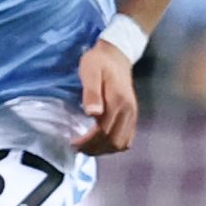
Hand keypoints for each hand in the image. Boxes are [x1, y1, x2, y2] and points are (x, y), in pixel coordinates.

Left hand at [78, 40, 139, 154]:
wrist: (116, 55)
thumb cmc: (99, 62)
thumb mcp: (90, 72)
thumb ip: (91, 92)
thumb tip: (92, 114)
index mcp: (118, 102)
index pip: (104, 132)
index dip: (88, 142)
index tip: (73, 143)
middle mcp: (129, 111)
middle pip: (114, 141)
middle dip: (95, 149)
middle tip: (77, 148)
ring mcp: (132, 114)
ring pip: (121, 143)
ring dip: (104, 150)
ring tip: (87, 148)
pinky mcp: (132, 115)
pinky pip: (127, 138)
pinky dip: (114, 145)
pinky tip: (100, 142)